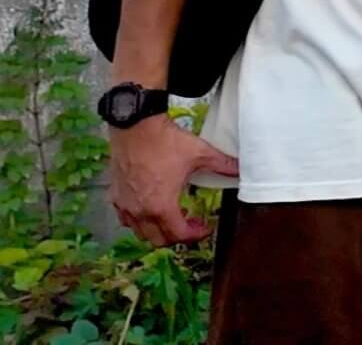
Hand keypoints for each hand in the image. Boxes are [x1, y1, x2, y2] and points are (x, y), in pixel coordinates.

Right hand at [110, 114, 237, 246]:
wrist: (136, 126)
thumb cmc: (166, 141)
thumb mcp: (201, 154)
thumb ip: (224, 165)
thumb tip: (242, 169)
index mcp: (161, 206)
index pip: (179, 235)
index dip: (197, 235)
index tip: (205, 228)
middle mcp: (140, 211)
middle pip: (159, 240)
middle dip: (178, 236)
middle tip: (192, 224)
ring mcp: (124, 205)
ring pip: (140, 233)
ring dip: (158, 230)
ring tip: (173, 216)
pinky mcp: (115, 196)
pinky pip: (125, 220)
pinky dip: (139, 221)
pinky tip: (150, 208)